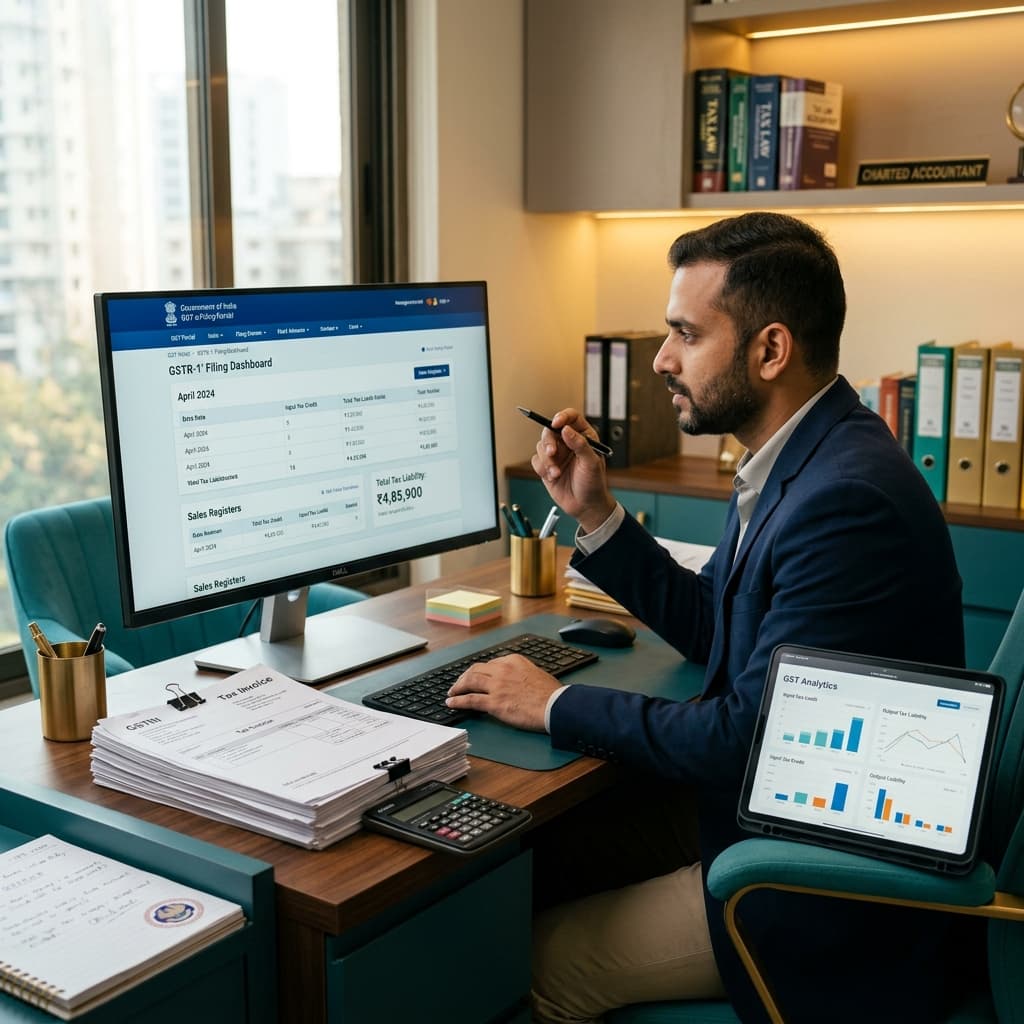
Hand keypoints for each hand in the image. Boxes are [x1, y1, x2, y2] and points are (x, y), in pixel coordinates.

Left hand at [446, 654, 559, 731]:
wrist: (555, 705)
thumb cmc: (551, 694)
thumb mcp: (535, 673)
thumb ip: (521, 673)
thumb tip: (515, 680)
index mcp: (513, 660)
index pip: (490, 664)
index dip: (480, 671)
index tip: (476, 676)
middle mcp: (502, 669)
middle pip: (476, 670)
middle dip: (465, 677)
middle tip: (459, 683)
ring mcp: (497, 686)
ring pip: (470, 682)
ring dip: (458, 686)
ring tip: (452, 691)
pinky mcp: (494, 702)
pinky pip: (470, 700)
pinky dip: (458, 700)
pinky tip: (451, 702)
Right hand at [530, 407, 615, 531]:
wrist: (585, 506)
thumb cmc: (594, 484)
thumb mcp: (591, 463)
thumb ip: (580, 444)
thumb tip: (566, 429)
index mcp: (583, 437)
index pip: (571, 418)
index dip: (562, 417)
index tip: (556, 423)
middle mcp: (568, 443)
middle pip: (550, 430)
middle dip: (549, 442)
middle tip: (552, 452)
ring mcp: (557, 454)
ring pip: (541, 446)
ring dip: (547, 460)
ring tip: (556, 473)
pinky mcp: (547, 466)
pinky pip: (536, 461)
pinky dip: (542, 469)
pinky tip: (554, 477)